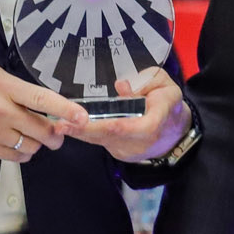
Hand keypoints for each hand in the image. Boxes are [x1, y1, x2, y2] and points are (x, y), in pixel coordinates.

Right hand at [0, 63, 87, 162]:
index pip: (43, 98)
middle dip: (55, 134)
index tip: (82, 118)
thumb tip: (39, 100)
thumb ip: (14, 86)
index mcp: (3, 86)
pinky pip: (14, 157)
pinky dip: (22, 153)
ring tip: (31, 137)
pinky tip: (16, 144)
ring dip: (37, 144)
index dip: (66, 110)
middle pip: (42, 129)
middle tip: (58, 134)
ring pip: (31, 146)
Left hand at [72, 68, 188, 163]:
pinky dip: (85, 135)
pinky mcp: (120, 153)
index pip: (140, 126)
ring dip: (80, 134)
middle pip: (113, 136)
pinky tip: (68, 127)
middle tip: (63, 124)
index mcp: (158, 119)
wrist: (173, 132)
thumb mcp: (164, 83)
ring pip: (104, 141)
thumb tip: (121, 86)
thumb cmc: (167, 102)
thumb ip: (146, 80)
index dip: (117, 125)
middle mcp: (143, 140)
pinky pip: (101, 143)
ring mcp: (131, 150)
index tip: (97, 121)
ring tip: (59, 125)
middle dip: (87, 130)